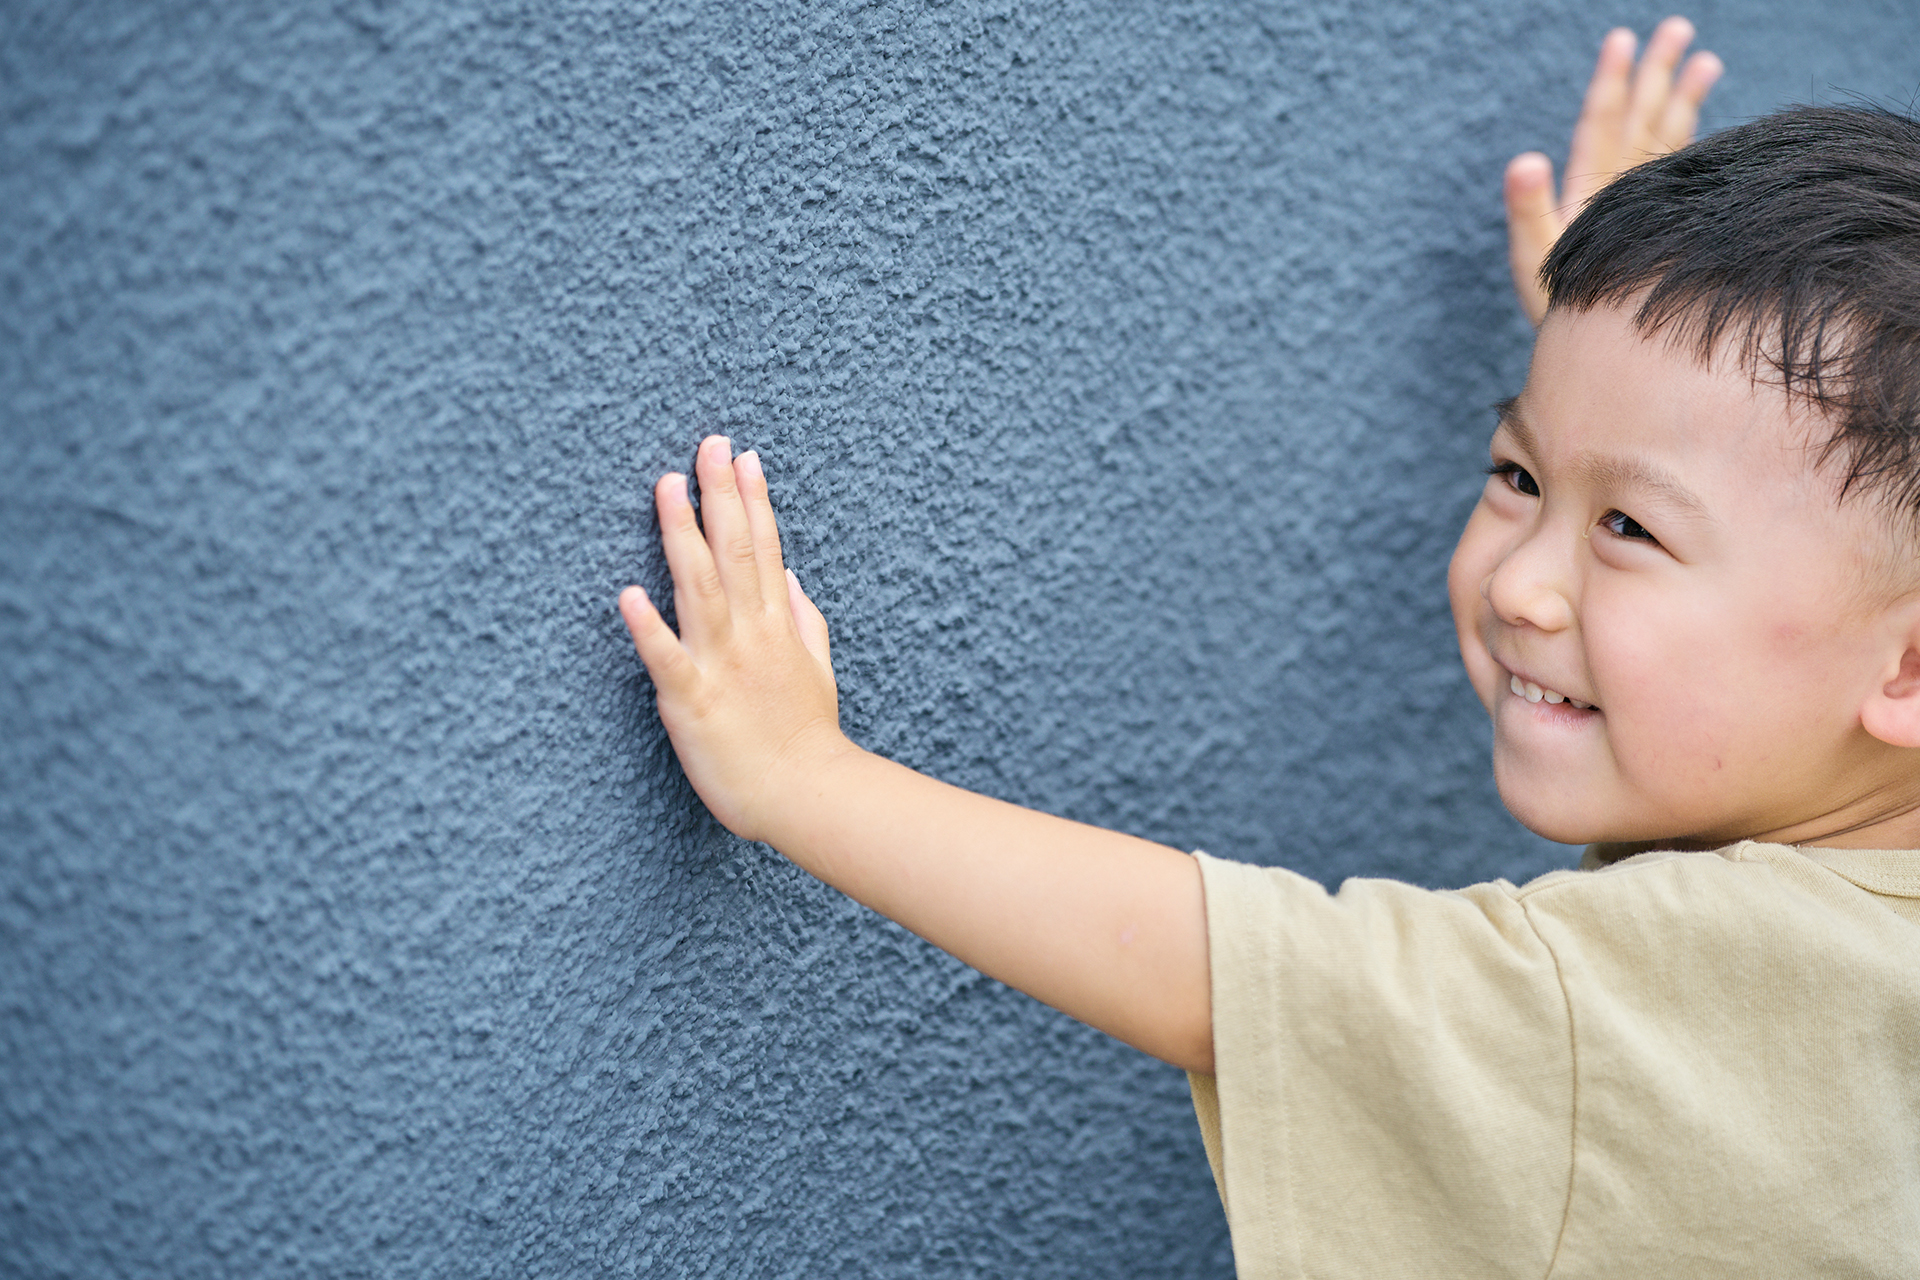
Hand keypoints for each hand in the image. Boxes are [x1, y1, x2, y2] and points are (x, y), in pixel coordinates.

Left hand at [619, 435, 845, 844]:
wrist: (805, 795)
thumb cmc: (806, 738)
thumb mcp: (818, 668)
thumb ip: (804, 619)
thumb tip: (791, 576)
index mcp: (777, 625)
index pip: (765, 549)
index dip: (753, 500)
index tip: (743, 456)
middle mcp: (750, 634)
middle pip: (735, 552)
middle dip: (720, 495)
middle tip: (707, 444)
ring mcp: (721, 664)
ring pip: (700, 587)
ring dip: (682, 536)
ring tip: (666, 488)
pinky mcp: (692, 700)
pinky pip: (666, 659)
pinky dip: (648, 627)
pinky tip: (627, 593)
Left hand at [1505, 16, 1721, 324]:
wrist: (1590, 352)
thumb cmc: (1556, 309)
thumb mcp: (1536, 255)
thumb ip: (1526, 209)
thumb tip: (1522, 159)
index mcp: (1584, 188)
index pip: (1599, 122)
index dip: (1611, 81)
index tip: (1623, 39)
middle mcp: (1612, 188)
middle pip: (1635, 117)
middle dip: (1654, 73)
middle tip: (1676, 26)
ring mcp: (1639, 204)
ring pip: (1664, 138)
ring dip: (1681, 99)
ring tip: (1706, 58)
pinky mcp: (1660, 224)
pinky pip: (1682, 171)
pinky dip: (1697, 142)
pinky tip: (1711, 122)